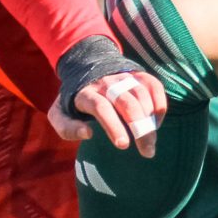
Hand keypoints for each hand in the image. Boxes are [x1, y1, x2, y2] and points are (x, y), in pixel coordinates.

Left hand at [50, 69, 164, 155]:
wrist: (84, 67)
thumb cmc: (72, 101)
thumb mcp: (58, 115)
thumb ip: (67, 128)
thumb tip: (88, 133)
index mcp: (84, 93)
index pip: (101, 107)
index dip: (113, 125)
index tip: (123, 145)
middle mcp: (105, 83)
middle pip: (126, 102)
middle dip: (139, 127)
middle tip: (146, 151)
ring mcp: (122, 77)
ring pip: (141, 95)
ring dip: (150, 120)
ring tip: (150, 143)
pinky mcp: (137, 75)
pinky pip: (153, 85)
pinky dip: (159, 104)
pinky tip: (156, 122)